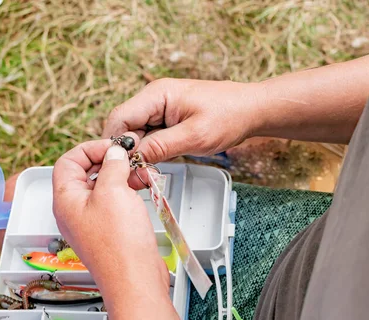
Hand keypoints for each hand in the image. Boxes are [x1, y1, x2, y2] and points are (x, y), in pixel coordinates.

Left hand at [52, 138, 169, 301]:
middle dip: (109, 162)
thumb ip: (111, 166)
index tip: (112, 147)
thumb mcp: (113, 191)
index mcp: (65, 199)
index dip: (90, 149)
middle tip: (129, 159)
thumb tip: (113, 153)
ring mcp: (91, 222)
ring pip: (102, 187)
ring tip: (142, 173)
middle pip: (85, 173)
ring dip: (121, 176)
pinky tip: (143, 188)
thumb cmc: (119, 244)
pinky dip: (127, 191)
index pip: (67, 161)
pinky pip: (113, 202)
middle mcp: (74, 210)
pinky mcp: (108, 230)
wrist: (134, 280)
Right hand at [103, 78, 261, 164]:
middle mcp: (152, 99)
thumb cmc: (229, 116)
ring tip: (145, 172)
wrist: (252, 110)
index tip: (123, 166)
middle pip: (123, 127)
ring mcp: (158, 109)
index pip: (119, 118)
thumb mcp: (194, 136)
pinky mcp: (165, 120)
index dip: (115, 144)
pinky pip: (147, 137)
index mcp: (156, 95)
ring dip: (137, 153)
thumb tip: (132, 160)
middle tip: (135, 175)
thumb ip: (160, 147)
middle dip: (126, 152)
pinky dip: (148, 151)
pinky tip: (154, 164)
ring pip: (134, 134)